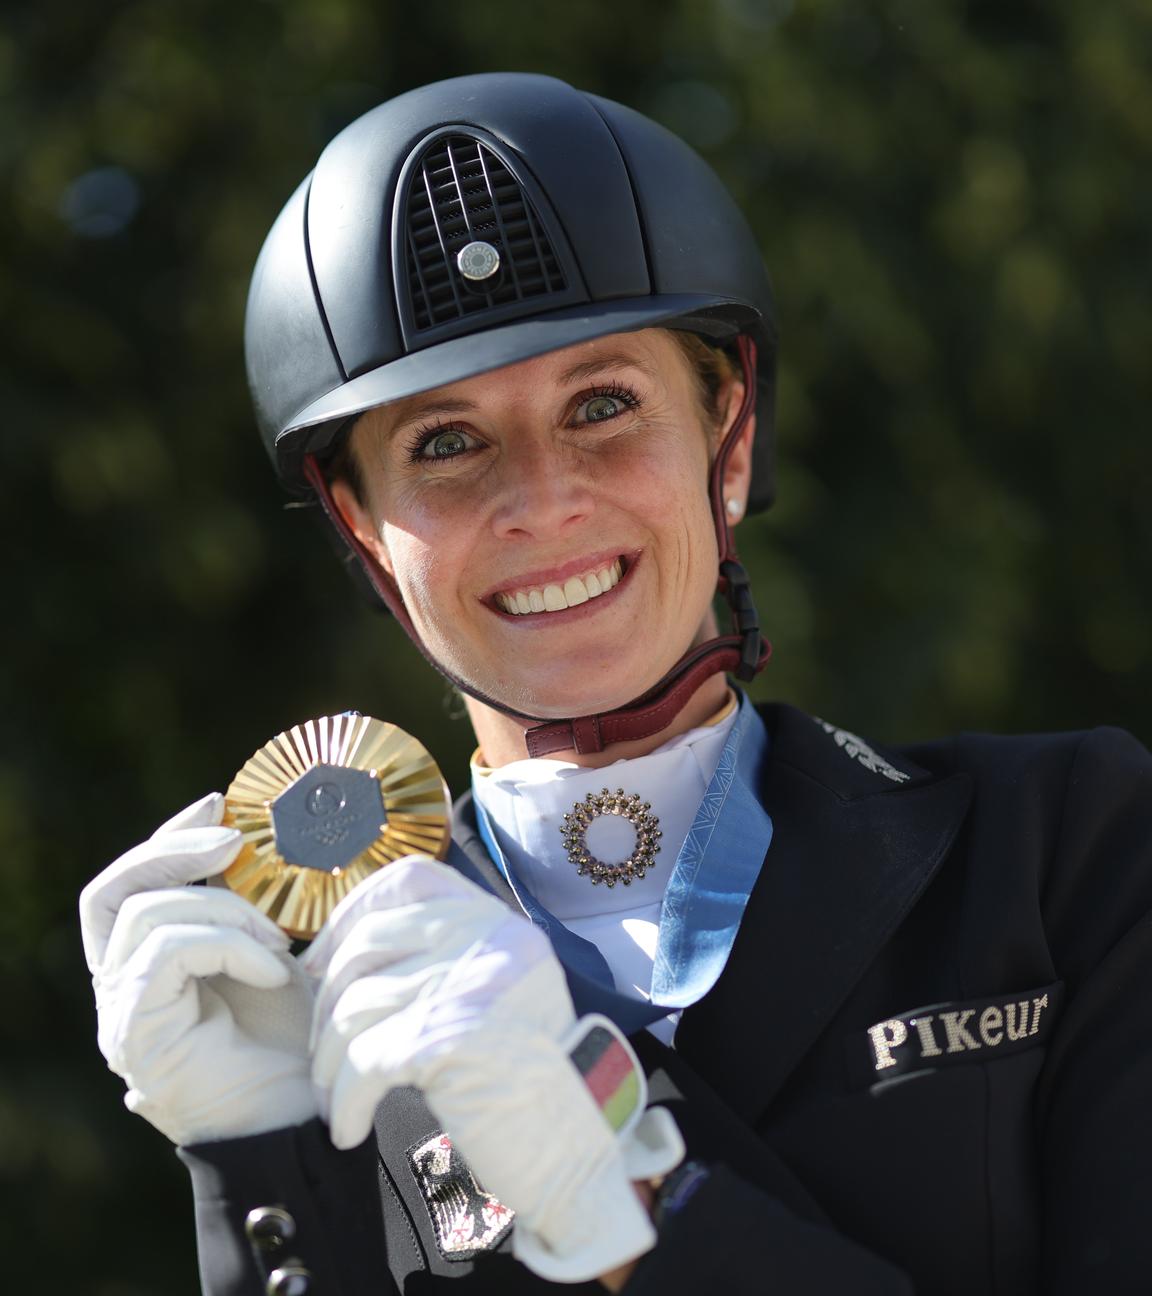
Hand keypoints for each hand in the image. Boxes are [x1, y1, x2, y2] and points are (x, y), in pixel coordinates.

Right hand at [80, 792, 317, 1144]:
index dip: (168, 835)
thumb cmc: (299, 1038)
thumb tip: (259, 835)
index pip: (129, 883)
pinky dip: (227, 946)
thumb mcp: (276, 949)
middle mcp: (121, 987)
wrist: (312, 1115)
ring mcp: (120, 1013)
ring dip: (224, 910)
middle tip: (234, 840)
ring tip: (278, 938)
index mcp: (149, 963)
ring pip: (146, 914)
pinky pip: (167, 953)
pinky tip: (274, 972)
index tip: (220, 802)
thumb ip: (251, 903)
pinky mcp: (134, 1034)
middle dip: (173, 849)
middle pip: (112, 890)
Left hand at [305, 857, 682, 1281]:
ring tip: (334, 1099)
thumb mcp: (491, 990)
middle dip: (326, 1001)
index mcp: (497, 920)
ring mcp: (469, 984)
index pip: (408, 880)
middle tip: (323, 1053)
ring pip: (355, 1006)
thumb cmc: (519, 1076)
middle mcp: (487, 937)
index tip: (324, 963)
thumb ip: (439, 956)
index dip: (354, 913)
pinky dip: (343, 1101)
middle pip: (367, 943)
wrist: (574, 1147)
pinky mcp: (450, 1038)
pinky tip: (347, 1128)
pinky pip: (364, 1060)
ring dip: (329, 1063)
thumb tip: (340, 949)